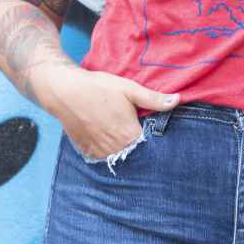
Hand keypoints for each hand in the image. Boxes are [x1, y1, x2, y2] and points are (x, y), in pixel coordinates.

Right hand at [45, 67, 180, 158]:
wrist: (66, 91)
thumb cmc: (100, 87)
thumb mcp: (129, 89)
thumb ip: (154, 99)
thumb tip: (178, 100)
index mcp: (129, 135)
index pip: (150, 146)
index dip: (154, 139)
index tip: (155, 132)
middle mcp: (115, 149)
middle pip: (134, 152)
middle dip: (138, 144)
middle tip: (137, 129)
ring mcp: (99, 152)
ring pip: (119, 155)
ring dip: (123, 148)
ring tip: (121, 131)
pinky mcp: (87, 152)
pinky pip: (103, 156)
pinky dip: (108, 149)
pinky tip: (108, 135)